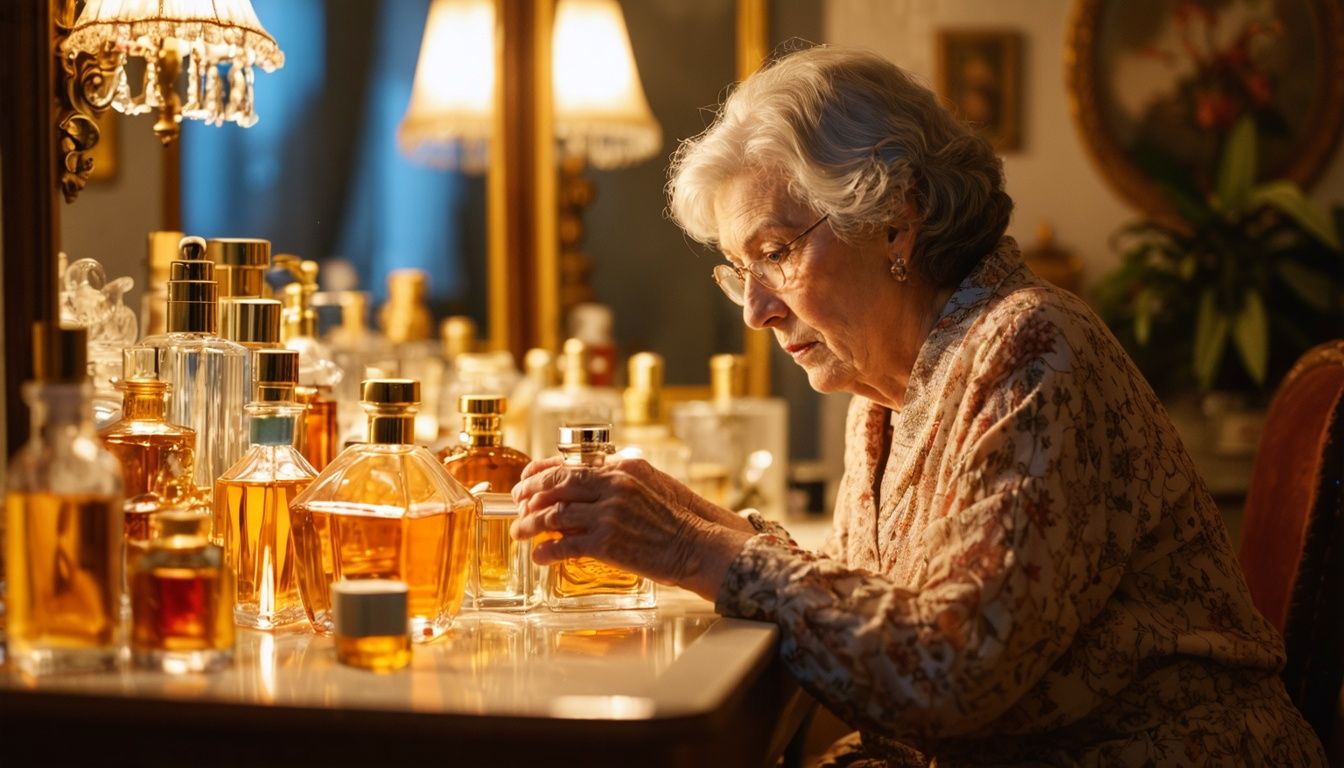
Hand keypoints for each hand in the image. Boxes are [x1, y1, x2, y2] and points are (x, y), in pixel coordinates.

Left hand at [517, 457, 757, 532]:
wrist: (699, 544)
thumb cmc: (680, 518)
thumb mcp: (651, 483)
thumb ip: (619, 480)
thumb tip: (591, 483)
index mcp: (621, 468)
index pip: (569, 464)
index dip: (539, 472)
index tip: (526, 479)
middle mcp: (612, 486)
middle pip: (555, 486)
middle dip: (529, 496)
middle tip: (517, 505)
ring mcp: (607, 514)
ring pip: (553, 516)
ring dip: (531, 526)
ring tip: (521, 533)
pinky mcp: (606, 542)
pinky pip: (564, 545)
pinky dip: (547, 552)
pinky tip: (540, 558)